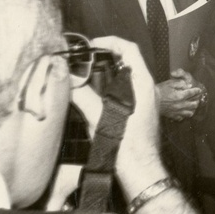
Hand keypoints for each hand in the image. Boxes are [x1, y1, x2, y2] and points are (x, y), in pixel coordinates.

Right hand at [71, 36, 166, 196]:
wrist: (140, 171)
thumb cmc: (128, 148)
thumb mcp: (99, 117)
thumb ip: (82, 95)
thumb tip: (67, 81)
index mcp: (143, 85)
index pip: (130, 50)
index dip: (110, 42)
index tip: (93, 45)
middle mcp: (147, 89)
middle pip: (127, 61)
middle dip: (104, 57)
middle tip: (84, 60)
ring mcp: (145, 101)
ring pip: (125, 77)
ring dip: (106, 73)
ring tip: (85, 76)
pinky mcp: (140, 111)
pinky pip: (125, 91)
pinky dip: (110, 88)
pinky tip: (94, 96)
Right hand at [156, 68, 204, 120]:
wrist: (148, 101)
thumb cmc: (159, 90)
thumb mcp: (169, 83)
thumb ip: (180, 83)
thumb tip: (188, 85)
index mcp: (180, 96)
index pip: (192, 93)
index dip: (196, 91)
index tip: (198, 90)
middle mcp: (180, 105)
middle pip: (194, 104)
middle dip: (197, 100)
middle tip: (196, 98)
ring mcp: (176, 111)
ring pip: (190, 113)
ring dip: (192, 109)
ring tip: (191, 105)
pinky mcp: (172, 116)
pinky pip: (181, 117)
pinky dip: (184, 115)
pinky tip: (183, 111)